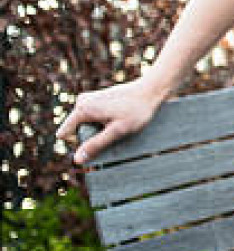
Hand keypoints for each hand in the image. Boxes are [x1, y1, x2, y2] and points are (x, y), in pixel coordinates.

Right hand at [56, 77, 170, 163]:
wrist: (151, 91)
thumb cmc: (137, 111)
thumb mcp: (118, 131)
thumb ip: (97, 144)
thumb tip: (77, 159)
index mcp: (82, 109)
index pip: (65, 133)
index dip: (80, 143)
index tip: (101, 140)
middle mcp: (81, 102)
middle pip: (78, 129)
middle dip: (93, 135)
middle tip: (114, 131)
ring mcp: (89, 99)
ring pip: (87, 124)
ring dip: (100, 129)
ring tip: (119, 124)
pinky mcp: (97, 99)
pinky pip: (94, 117)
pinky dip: (104, 122)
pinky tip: (120, 119)